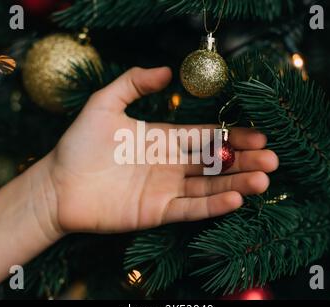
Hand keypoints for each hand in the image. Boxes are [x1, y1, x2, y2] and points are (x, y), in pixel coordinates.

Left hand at [37, 67, 278, 235]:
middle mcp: (170, 165)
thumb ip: (134, 83)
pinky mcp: (157, 213)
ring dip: (237, 183)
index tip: (260, 135)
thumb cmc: (79, 145)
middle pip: (215, 163)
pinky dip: (212, 206)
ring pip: (208, 187)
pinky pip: (189, 209)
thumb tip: (167, 70)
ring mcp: (165, 190)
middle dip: (244, 161)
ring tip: (263, 179)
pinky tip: (235, 198)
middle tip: (272, 159)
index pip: (206, 137)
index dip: (232, 137)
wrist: (56, 185)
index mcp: (164, 139)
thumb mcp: (104, 103)